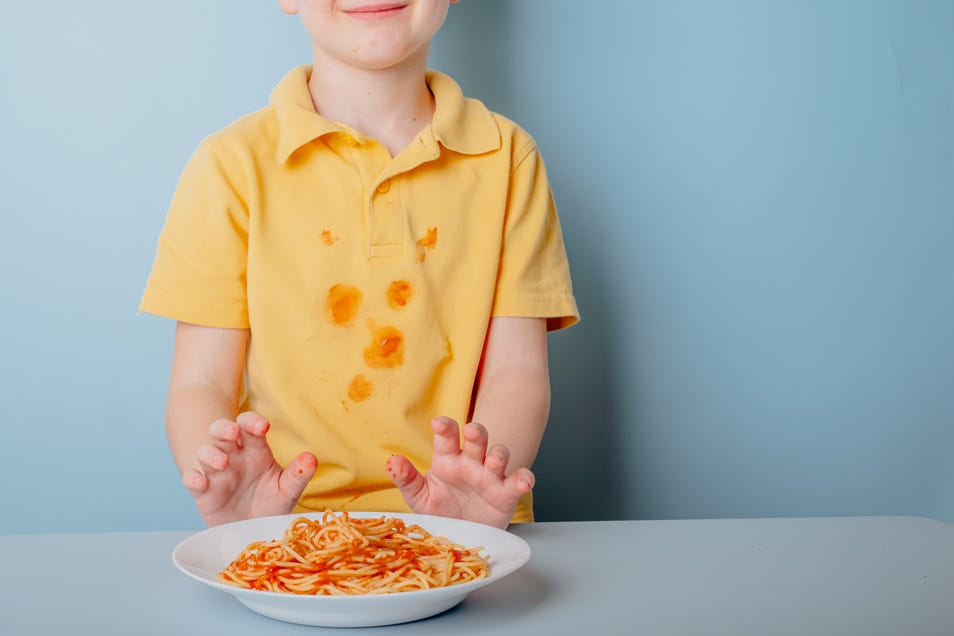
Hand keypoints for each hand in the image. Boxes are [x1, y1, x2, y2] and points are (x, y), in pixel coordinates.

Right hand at [182, 411, 316, 526]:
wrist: (251, 531)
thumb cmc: (269, 504)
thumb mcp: (287, 490)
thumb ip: (298, 474)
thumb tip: (311, 458)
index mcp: (254, 450)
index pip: (250, 426)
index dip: (253, 422)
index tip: (263, 426)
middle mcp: (233, 457)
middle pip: (221, 431)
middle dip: (224, 427)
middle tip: (233, 432)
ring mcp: (216, 473)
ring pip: (205, 452)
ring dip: (210, 453)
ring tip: (223, 462)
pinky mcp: (203, 493)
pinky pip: (191, 479)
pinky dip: (192, 478)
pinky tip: (200, 482)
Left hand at [386, 416, 534, 528]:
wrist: (462, 536)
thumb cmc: (441, 509)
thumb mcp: (419, 497)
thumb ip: (407, 479)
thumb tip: (392, 461)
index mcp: (447, 459)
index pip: (447, 436)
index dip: (445, 427)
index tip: (439, 423)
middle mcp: (471, 463)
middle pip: (478, 439)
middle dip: (477, 432)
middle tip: (472, 431)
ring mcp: (490, 477)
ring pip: (499, 455)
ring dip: (498, 454)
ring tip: (493, 461)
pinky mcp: (506, 494)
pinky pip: (518, 482)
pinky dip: (524, 479)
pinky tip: (523, 481)